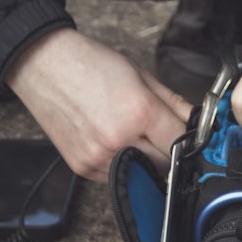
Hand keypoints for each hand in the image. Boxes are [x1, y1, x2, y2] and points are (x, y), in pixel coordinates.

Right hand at [4, 28, 192, 181]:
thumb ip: (172, 102)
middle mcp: (118, 140)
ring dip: (146, 160)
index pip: (181, 143)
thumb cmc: (91, 64)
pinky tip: (115, 140)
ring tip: (135, 133)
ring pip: (141, 174)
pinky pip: (115, 177)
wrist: (44, 66)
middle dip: (170, 151)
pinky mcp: (82, 167)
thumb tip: (197, 120)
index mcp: (138, 112)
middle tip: (163, 133)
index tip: (192, 136)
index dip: (191, 139)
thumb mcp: (140, 74)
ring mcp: (98, 158)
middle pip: (164, 164)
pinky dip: (123, 164)